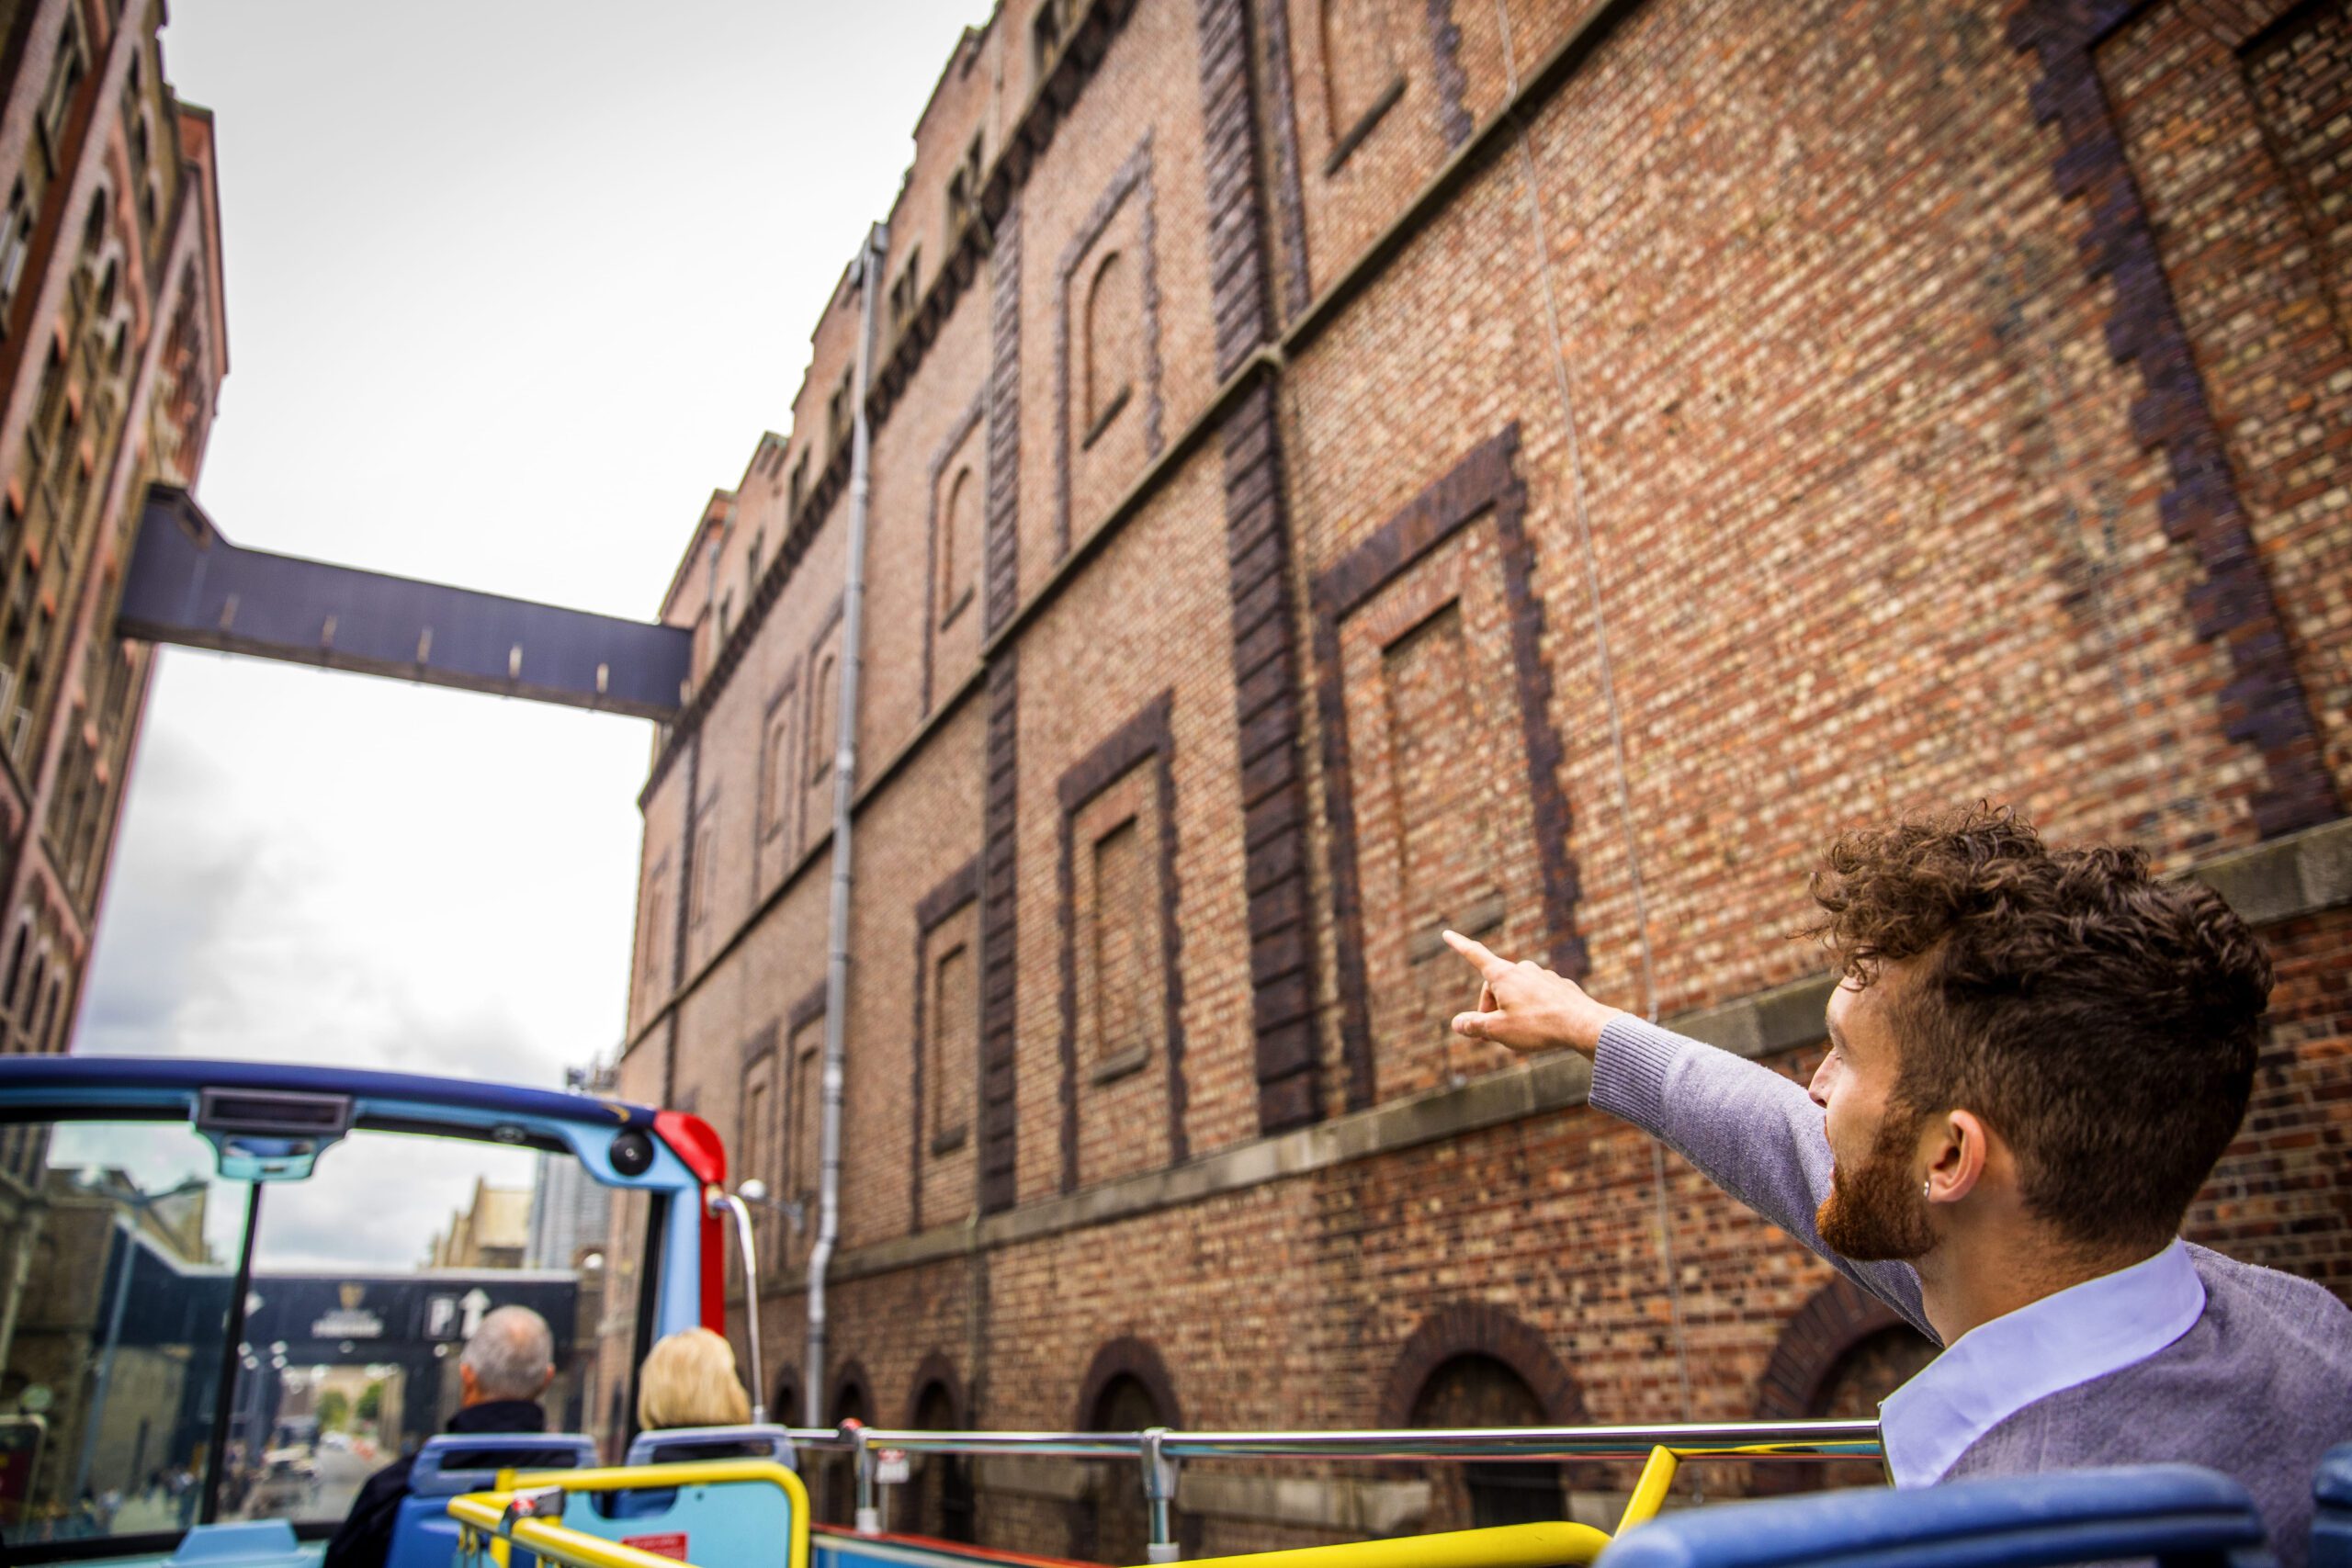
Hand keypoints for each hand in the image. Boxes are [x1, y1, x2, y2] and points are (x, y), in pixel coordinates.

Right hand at [1444, 930, 1622, 1058]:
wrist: (1584, 1025)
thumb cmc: (1538, 1027)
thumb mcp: (1498, 1031)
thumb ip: (1474, 1025)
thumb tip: (1457, 1024)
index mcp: (1503, 975)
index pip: (1475, 956)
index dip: (1460, 946)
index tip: (1447, 933)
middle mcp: (1523, 969)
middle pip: (1495, 986)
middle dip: (1490, 1009)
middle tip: (1492, 1035)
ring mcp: (1543, 976)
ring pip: (1517, 993)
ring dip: (1512, 1010)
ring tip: (1521, 1033)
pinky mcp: (1559, 986)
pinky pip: (1538, 998)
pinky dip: (1533, 1011)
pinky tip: (1543, 1027)